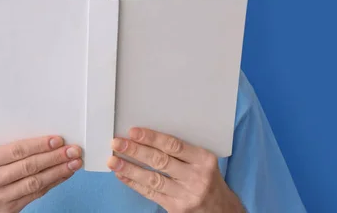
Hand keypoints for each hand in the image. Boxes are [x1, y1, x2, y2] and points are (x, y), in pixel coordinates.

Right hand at [0, 135, 81, 211]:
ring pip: (34, 183)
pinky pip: (35, 195)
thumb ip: (6, 151)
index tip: (58, 140)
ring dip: (58, 172)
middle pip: (28, 167)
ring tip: (74, 163)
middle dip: (54, 157)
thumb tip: (41, 140)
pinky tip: (63, 175)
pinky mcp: (8, 211)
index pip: (16, 151)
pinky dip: (52, 184)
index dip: (39, 145)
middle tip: (74, 150)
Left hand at [107, 128, 244, 212]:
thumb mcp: (205, 162)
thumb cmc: (209, 179)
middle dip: (135, 151)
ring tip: (113, 160)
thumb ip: (183, 151)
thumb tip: (148, 137)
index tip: (132, 131)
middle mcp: (195, 177)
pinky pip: (151, 193)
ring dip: (130, 169)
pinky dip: (134, 183)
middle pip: (160, 161)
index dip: (151, 137)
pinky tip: (122, 175)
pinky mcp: (176, 209)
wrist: (223, 211)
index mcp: (203, 160)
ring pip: (152, 179)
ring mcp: (185, 195)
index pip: (173, 145)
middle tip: (117, 143)